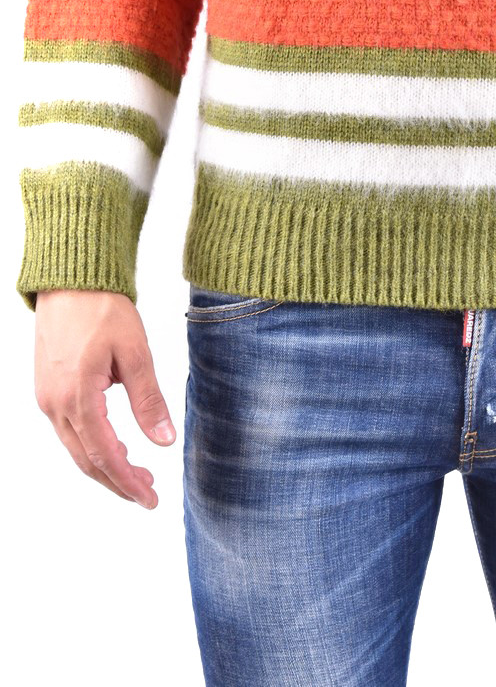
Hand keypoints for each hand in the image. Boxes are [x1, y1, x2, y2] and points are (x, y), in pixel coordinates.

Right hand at [33, 289, 175, 507]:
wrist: (71, 281)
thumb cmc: (102, 309)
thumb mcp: (135, 352)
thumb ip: (148, 399)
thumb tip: (164, 441)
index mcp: (77, 396)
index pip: (104, 454)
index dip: (128, 481)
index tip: (150, 498)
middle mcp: (55, 404)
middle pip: (86, 460)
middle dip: (118, 482)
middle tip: (148, 494)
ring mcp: (47, 398)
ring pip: (76, 448)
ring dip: (105, 465)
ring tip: (138, 473)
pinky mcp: (48, 390)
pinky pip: (69, 431)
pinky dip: (92, 445)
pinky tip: (115, 445)